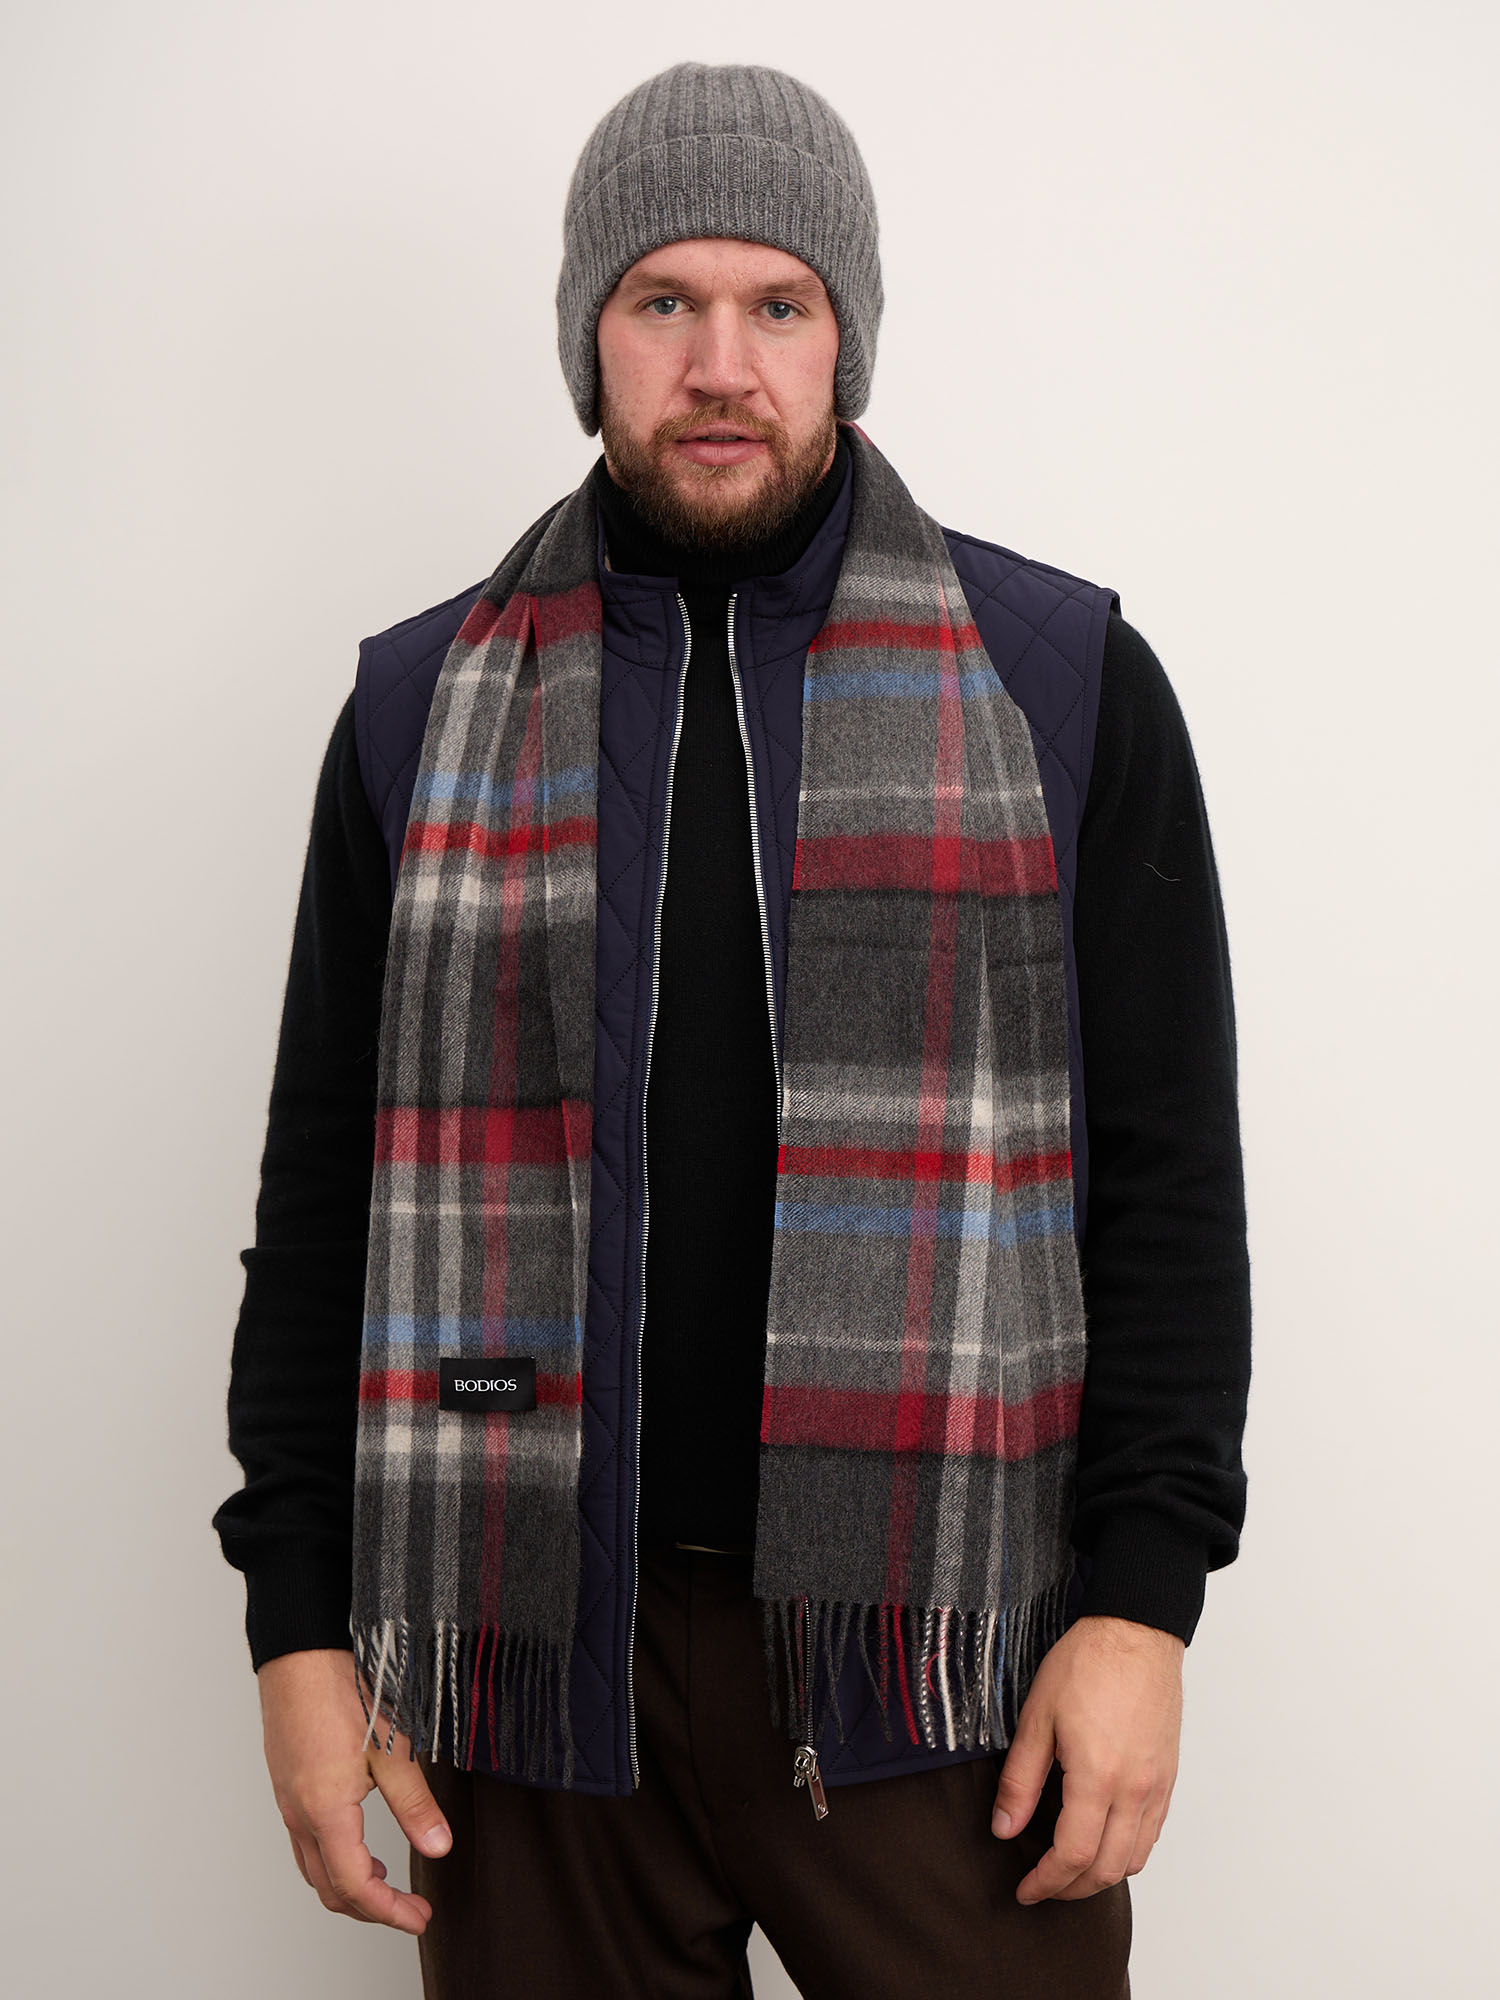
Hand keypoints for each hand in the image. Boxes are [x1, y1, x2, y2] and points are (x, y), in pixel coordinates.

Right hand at [258, 1647, 451, 1933]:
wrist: (301, 1648)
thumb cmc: (343, 1687)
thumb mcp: (392, 1747)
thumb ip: (415, 1803)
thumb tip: (439, 1848)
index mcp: (325, 1811)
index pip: (355, 1886)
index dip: (389, 1912)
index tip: (420, 1917)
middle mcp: (298, 1814)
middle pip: (329, 1887)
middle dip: (370, 1909)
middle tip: (410, 1909)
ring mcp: (287, 1799)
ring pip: (312, 1867)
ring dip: (348, 1886)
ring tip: (387, 1883)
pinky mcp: (286, 1781)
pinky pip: (304, 1841)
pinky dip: (332, 1858)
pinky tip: (358, 1841)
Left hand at [987, 1614, 1182, 1903]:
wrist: (1135, 1632)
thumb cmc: (1086, 1664)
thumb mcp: (1037, 1717)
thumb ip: (1019, 1781)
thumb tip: (1004, 1829)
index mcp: (1097, 1776)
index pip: (1072, 1855)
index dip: (1046, 1881)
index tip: (1024, 1889)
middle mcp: (1134, 1790)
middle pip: (1107, 1869)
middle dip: (1070, 1889)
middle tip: (1042, 1886)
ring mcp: (1156, 1786)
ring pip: (1135, 1859)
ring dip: (1101, 1876)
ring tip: (1069, 1871)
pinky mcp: (1167, 1776)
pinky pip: (1152, 1834)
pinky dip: (1128, 1853)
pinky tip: (1103, 1841)